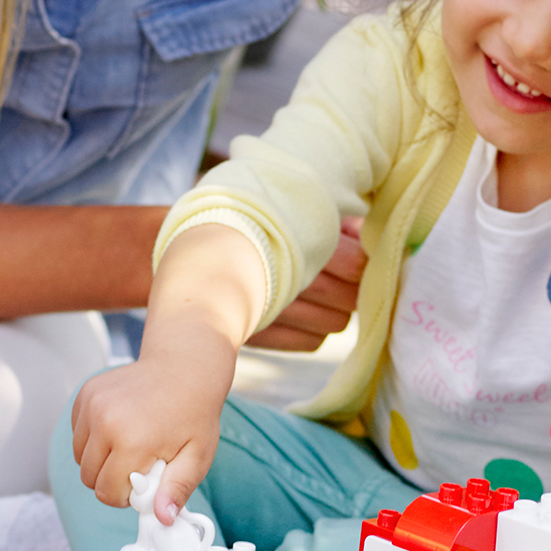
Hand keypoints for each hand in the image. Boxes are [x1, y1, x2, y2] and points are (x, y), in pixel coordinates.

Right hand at [70, 337, 233, 515]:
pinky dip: (93, 439)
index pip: (106, 492)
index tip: (143, 484)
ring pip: (79, 457)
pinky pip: (77, 434)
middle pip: (88, 477)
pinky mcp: (85, 394)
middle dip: (110, 480)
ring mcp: (92, 404)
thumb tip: (163, 519)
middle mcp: (104, 421)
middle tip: (137, 466)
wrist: (184, 365)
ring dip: (100, 460)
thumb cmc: (194, 413)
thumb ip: (177, 489)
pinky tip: (120, 428)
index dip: (125, 496)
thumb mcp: (197, 456)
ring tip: (129, 447)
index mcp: (132, 440)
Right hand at [248, 216, 364, 351]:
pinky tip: (300, 315)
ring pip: (333, 324)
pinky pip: (312, 342)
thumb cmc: (245, 225)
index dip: (360, 262)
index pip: (355, 264)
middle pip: (349, 299)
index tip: (353, 254)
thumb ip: (331, 221)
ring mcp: (271, 314)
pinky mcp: (260, 336)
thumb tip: (363, 231)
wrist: (187, 252)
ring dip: (334, 312)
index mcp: (293, 242)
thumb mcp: (286, 209)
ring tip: (319, 296)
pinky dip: (314, 331)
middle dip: (352, 290)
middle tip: (341, 278)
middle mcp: (284, 282)